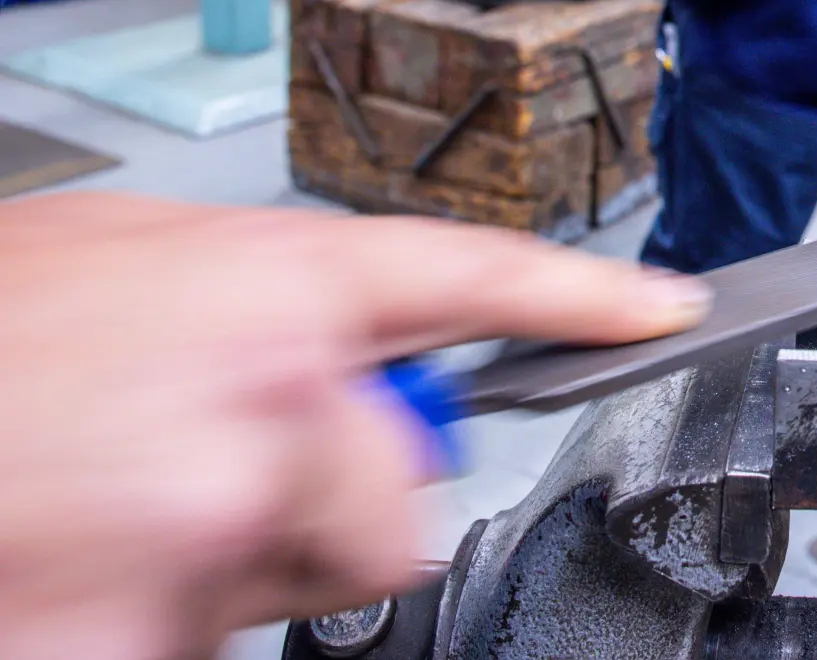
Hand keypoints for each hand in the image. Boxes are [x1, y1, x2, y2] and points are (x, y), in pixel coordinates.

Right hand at [0, 194, 710, 659]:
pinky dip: (153, 621)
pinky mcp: (149, 617)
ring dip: (234, 564)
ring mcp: (209, 509)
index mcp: (260, 281)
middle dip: (326, 500)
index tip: (666, 307)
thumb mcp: (113, 265)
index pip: (466, 274)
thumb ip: (249, 307)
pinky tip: (80, 565)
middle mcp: (263, 386)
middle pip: (401, 493)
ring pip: (315, 578)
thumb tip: (338, 366)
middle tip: (199, 475)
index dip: (581, 294)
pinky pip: (213, 637)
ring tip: (112, 513)